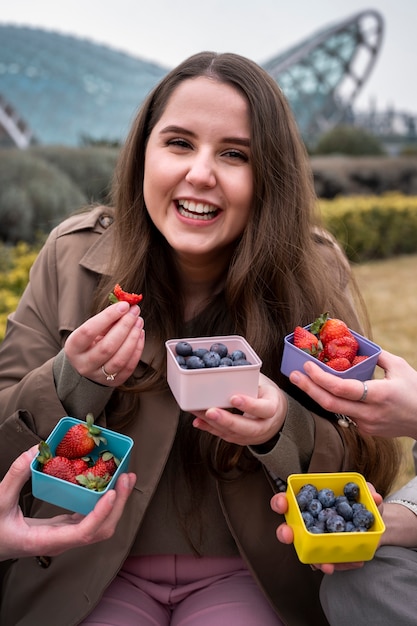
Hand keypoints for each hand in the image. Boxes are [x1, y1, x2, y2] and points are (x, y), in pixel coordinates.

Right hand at [0, 446, 135, 560]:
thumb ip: (16, 476)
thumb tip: (36, 451)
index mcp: (46, 540)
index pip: (83, 533)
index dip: (101, 514)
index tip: (111, 493)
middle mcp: (61, 541)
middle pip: (100, 530)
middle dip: (118, 505)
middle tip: (126, 477)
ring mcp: (65, 535)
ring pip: (99, 525)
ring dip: (116, 502)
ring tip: (125, 478)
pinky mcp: (65, 527)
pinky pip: (90, 516)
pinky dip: (103, 501)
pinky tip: (107, 484)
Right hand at [65, 301, 144, 386]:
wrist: (85, 367)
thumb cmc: (89, 343)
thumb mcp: (90, 331)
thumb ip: (105, 320)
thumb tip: (126, 307)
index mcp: (74, 347)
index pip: (89, 330)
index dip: (108, 316)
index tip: (124, 305)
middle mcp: (84, 364)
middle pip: (107, 346)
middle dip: (125, 326)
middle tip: (135, 312)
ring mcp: (99, 376)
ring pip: (120, 359)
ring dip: (133, 338)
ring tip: (139, 322)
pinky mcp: (113, 382)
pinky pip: (129, 367)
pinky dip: (138, 349)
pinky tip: (140, 335)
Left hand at [191, 373, 286, 445]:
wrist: (273, 417)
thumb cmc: (265, 396)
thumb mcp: (264, 384)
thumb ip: (249, 380)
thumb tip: (226, 366)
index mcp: (272, 408)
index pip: (264, 409)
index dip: (249, 405)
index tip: (233, 398)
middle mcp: (263, 425)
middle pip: (247, 428)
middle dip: (227, 420)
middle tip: (211, 411)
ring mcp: (251, 436)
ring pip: (232, 433)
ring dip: (213, 423)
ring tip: (198, 412)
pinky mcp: (239, 439)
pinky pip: (223, 435)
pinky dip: (209, 428)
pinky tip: (198, 421)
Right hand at [270, 484, 382, 574]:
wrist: (373, 526)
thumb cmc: (361, 504)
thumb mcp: (365, 496)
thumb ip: (367, 492)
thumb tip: (374, 496)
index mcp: (310, 502)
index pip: (288, 502)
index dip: (281, 502)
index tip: (283, 503)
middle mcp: (307, 523)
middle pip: (289, 530)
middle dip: (285, 533)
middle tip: (289, 535)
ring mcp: (316, 542)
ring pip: (306, 553)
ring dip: (315, 560)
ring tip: (328, 566)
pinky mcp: (328, 556)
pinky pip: (329, 563)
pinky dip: (341, 565)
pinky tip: (355, 562)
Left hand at [289, 350, 416, 438]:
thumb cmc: (416, 390)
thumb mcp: (400, 368)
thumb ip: (377, 356)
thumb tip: (357, 343)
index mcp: (379, 394)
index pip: (342, 389)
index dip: (320, 378)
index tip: (307, 365)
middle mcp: (370, 412)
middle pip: (330, 403)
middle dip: (308, 388)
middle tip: (292, 375)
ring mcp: (366, 424)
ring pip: (333, 411)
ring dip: (315, 395)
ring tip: (301, 381)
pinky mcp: (365, 430)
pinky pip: (343, 415)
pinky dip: (332, 402)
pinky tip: (321, 391)